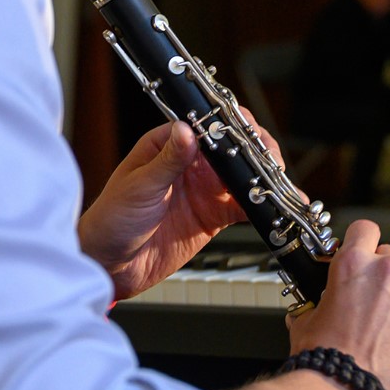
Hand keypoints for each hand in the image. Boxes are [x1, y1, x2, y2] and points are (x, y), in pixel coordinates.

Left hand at [78, 113, 280, 299]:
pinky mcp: (214, 215)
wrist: (109, 265)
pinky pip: (244, 207)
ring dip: (265, 178)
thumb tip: (187, 130)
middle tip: (271, 163)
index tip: (248, 137)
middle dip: (257, 151)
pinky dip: (262, 208)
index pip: (209, 124)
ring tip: (280, 184)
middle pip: (234, 147)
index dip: (232, 127)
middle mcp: (192, 162)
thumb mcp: (139, 187)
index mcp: (170, 144)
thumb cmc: (111, 218)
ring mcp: (205, 188)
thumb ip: (167, 161)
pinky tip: (277, 209)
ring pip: (245, 175)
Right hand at [286, 219, 389, 389]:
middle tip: (372, 303)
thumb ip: (313, 305)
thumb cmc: (325, 364)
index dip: (363, 241)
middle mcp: (388, 275)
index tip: (363, 252)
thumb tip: (308, 309)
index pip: (365, 230)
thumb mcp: (305, 324)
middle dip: (383, 276)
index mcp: (353, 265)